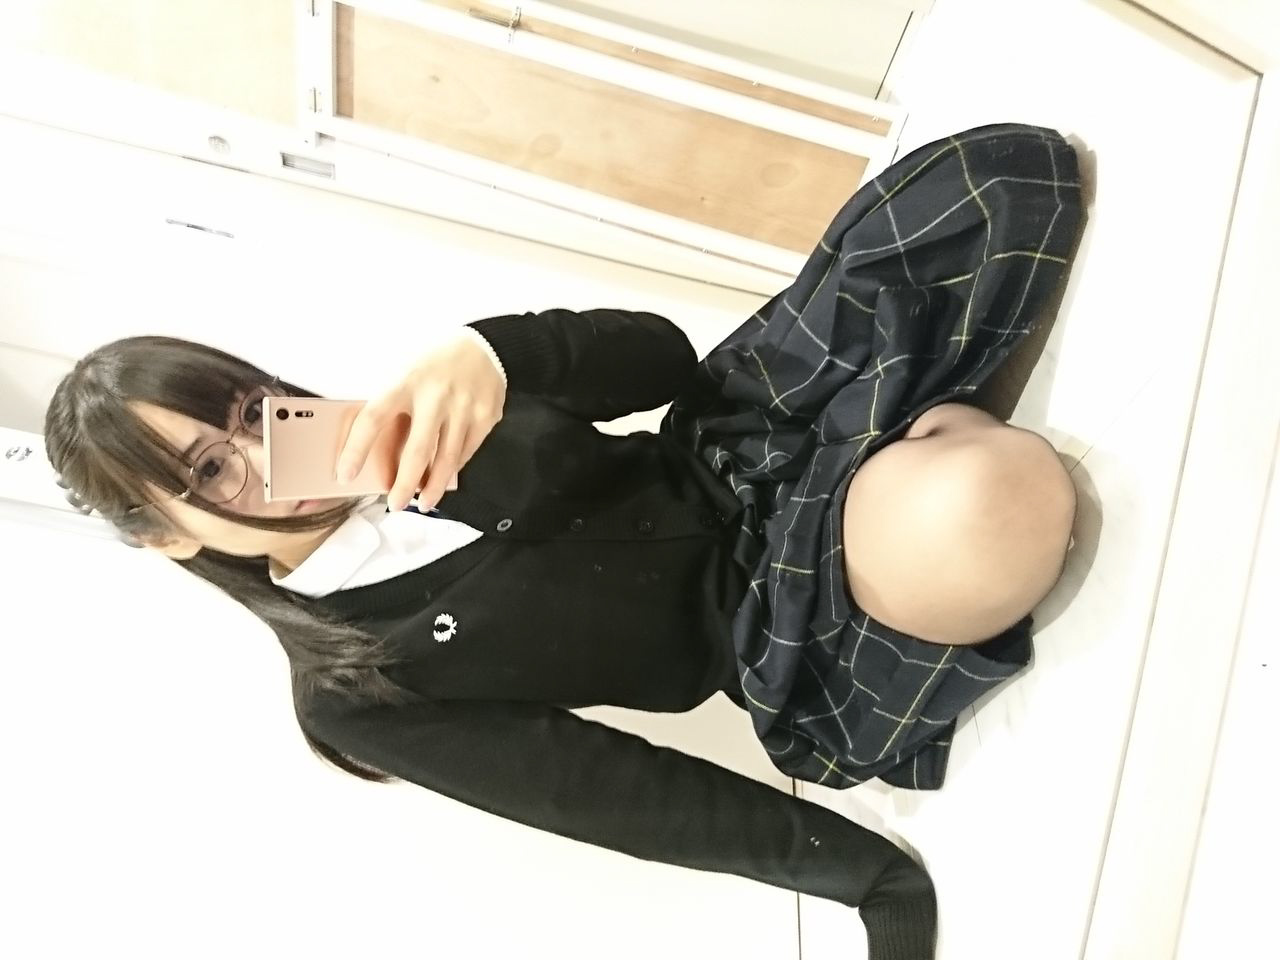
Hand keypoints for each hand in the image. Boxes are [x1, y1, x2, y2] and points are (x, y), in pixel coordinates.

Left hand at [336, 329, 505, 510]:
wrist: (485, 347)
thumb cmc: (436, 364)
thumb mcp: (407, 373)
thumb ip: (393, 406)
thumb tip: (375, 451)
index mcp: (406, 381)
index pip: (373, 418)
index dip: (356, 449)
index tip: (345, 474)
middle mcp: (436, 396)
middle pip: (417, 451)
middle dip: (404, 485)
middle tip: (395, 504)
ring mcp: (464, 408)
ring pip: (446, 460)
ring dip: (432, 487)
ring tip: (423, 503)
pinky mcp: (486, 417)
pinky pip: (466, 453)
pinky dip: (452, 469)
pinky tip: (444, 477)